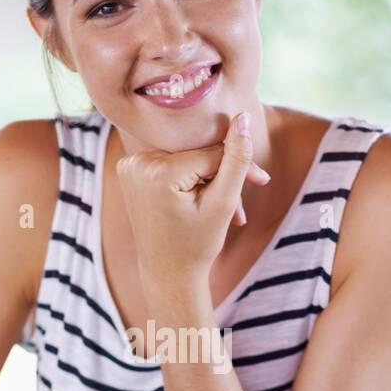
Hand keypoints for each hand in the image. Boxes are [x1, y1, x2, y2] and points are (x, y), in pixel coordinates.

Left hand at [116, 114, 270, 297]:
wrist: (167, 272)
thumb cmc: (197, 244)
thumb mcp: (223, 203)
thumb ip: (236, 160)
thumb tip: (243, 118)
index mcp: (158, 171)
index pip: (211, 153)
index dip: (237, 166)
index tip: (261, 181)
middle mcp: (137, 163)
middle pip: (195, 152)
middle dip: (221, 171)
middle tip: (245, 193)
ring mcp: (130, 165)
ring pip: (185, 156)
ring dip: (206, 174)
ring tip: (220, 202)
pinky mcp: (130, 169)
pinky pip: (170, 162)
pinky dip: (187, 175)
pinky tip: (198, 197)